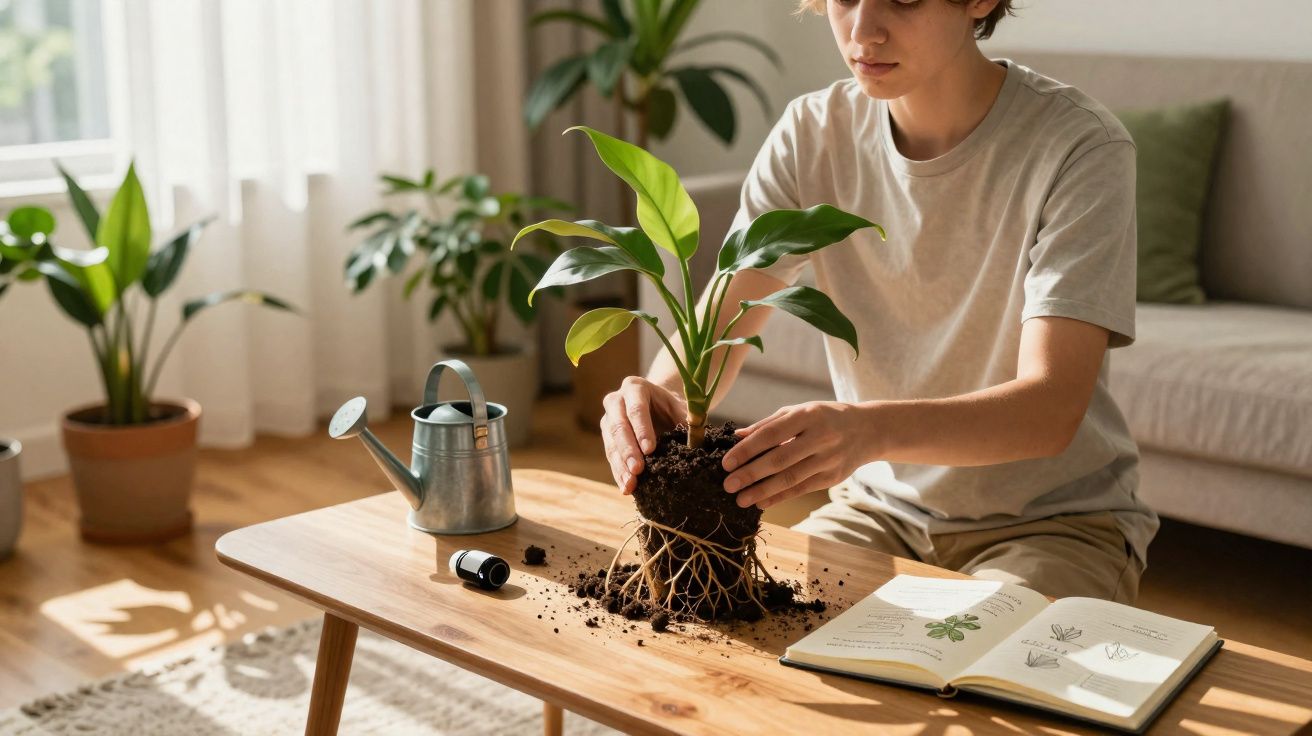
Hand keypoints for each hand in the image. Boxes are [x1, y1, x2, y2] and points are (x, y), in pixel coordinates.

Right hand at [600, 376, 687, 494]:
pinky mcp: (607, 439)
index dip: (642, 429)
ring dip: (621, 466)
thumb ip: (688, 422)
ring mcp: (608, 420)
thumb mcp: (682, 408)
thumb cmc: (672, 407)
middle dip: (628, 450)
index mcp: (635, 388)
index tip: (650, 449)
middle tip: (638, 469)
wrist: (659, 406)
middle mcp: (615, 401)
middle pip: (619, 427)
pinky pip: (611, 457)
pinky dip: (619, 473)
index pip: (636, 409)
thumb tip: (695, 445)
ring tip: (631, 484)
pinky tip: (626, 488)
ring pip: (611, 444)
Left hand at [721, 401, 876, 509]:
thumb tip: (737, 436)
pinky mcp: (833, 477)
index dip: (748, 450)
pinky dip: (780, 497)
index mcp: (808, 415)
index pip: (771, 434)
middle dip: (751, 474)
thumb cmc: (823, 418)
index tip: (726, 463)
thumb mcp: (799, 411)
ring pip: (791, 478)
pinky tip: (761, 502)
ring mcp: (829, 459)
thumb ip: (768, 424)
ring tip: (740, 499)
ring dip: (763, 491)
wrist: (867, 430)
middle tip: (728, 485)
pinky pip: (801, 489)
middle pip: (780, 459)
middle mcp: (820, 437)